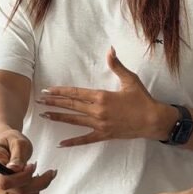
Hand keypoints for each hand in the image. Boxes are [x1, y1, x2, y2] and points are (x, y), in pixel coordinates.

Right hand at [0, 131, 56, 193]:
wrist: (6, 147)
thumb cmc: (11, 142)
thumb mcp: (17, 142)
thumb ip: (17, 156)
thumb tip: (14, 169)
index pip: (5, 182)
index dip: (22, 177)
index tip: (32, 166)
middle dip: (34, 187)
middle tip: (43, 173)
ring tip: (41, 178)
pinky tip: (38, 184)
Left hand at [36, 46, 170, 146]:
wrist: (153, 120)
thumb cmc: (142, 99)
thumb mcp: (130, 79)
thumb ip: (116, 65)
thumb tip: (110, 50)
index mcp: (101, 96)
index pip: (75, 93)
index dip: (60, 91)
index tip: (47, 90)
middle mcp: (97, 111)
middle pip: (71, 106)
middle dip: (53, 102)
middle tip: (39, 100)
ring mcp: (99, 124)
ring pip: (74, 121)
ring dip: (58, 117)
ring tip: (44, 115)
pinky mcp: (104, 135)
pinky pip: (85, 139)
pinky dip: (73, 142)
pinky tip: (62, 143)